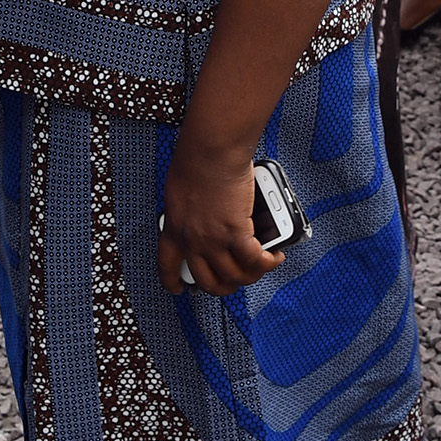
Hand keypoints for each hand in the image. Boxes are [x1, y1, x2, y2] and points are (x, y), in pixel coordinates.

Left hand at [156, 137, 278, 296]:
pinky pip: (254, 260)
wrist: (211, 152)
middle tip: (234, 280)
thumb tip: (203, 215)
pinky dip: (267, 263)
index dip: (172, 282)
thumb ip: (187, 211)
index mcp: (174, 230)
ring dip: (250, 276)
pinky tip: (274, 257)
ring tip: (261, 266)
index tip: (177, 289)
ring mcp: (215, 240)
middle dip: (223, 287)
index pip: (167, 266)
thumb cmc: (194, 161)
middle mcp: (193, 241)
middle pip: (207, 281)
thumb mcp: (178, 192)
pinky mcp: (237, 232)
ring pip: (234, 276)